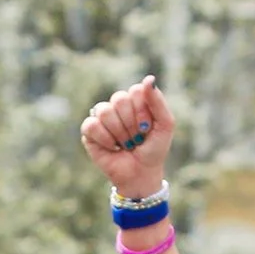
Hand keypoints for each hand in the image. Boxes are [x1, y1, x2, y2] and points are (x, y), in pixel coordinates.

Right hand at [79, 76, 172, 198]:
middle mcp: (118, 105)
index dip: (143, 112)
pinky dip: (105, 140)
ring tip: (125, 144)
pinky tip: (112, 148)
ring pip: (105, 111)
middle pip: (120, 99)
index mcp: (136, 100)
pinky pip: (92, 125)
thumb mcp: (165, 126)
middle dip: (132, 125)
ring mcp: (103, 117)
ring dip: (120, 134)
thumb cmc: (154, 150)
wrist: (141, 174)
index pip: (136, 91)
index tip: (148, 128)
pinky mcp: (89, 131)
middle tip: (136, 139)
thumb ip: (158, 102)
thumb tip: (149, 79)